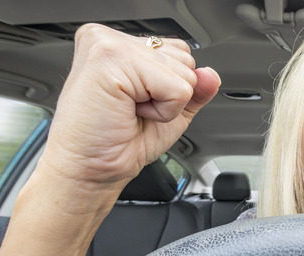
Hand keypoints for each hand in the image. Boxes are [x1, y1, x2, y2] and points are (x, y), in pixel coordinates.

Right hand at [42, 23, 219, 189]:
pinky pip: (176, 87)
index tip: (137, 103)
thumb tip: (211, 75)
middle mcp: (111, 38)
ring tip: (129, 111)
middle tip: (132, 110)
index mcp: (120, 44)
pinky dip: (163, 110)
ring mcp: (109, 44)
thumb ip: (194, 90)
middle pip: (185, 57)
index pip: (180, 51)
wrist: (91, 169)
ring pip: (184, 71)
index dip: (171, 87)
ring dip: (165, 103)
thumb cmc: (118, 143)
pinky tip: (129, 112)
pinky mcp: (111, 58)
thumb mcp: (170, 112)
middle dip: (170, 93)